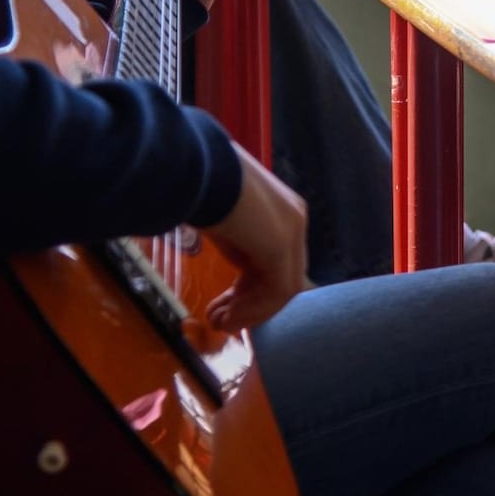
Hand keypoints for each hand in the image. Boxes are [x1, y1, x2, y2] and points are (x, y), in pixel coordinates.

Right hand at [203, 145, 307, 332]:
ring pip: (280, 289)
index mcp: (284, 210)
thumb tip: (233, 262)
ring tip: (222, 324)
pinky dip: (253, 310)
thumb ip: (236, 241)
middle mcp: (295, 221)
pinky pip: (276, 292)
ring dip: (250, 312)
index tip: (223, 305)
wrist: (199, 171)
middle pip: (280, 275)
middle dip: (249, 303)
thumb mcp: (224, 218)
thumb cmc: (202, 187)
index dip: (249, 288)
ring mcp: (292, 234)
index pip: (274, 259)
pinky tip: (229, 318)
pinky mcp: (281, 248)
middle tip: (221, 321)